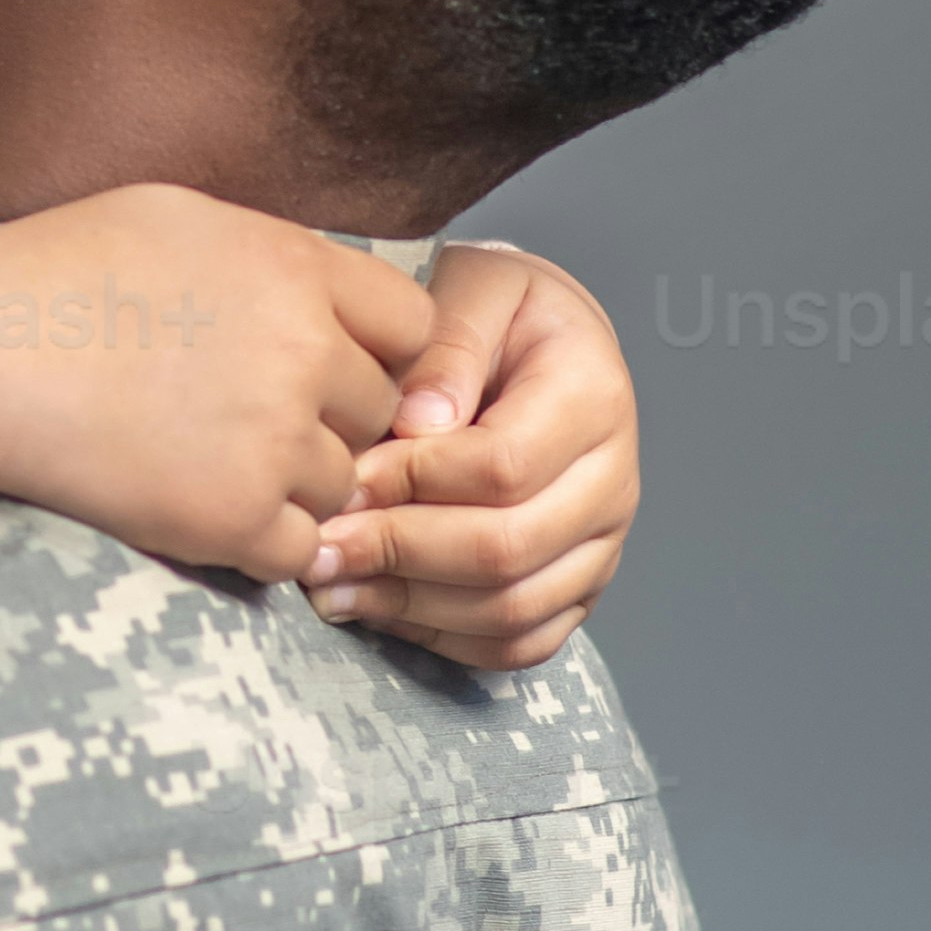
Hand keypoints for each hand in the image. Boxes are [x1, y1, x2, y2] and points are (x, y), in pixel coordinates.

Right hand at [0, 186, 431, 579]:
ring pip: (340, 485)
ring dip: (289, 485)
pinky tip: (194, 508)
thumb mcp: (177, 219)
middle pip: (379, 412)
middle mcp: (301, 352)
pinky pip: (296, 549)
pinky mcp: (230, 518)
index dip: (375, 353)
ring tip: (200, 459)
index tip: (324, 368)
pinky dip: (257, 542)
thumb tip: (328, 286)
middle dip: (329, 421)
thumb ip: (272, 253)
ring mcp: (271, 440)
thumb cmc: (52, 276)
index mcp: (294, 269)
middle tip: (243, 420)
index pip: (413, 326)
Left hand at [307, 238, 639, 670]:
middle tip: (319, 546)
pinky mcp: (575, 587)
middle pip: (506, 549)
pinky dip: (444, 639)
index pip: (501, 467)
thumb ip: (448, 344)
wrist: (547, 345)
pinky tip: (377, 609)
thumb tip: (421, 421)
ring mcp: (599, 545)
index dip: (413, 482)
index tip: (342, 477)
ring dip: (410, 607)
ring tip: (329, 585)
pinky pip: (517, 642)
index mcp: (594, 399)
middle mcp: (611, 483)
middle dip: (398, 553)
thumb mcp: (477, 287)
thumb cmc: (504, 314)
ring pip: (511, 609)